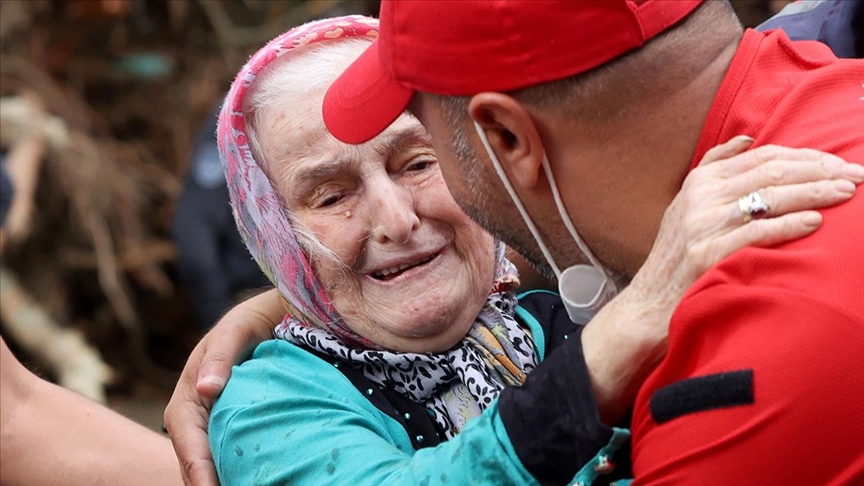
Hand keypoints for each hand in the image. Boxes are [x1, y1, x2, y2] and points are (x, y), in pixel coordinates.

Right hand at [164, 288, 284, 485]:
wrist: (263, 323)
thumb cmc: (246, 325)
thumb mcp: (233, 334)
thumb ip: (220, 359)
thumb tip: (205, 388)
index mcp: (186, 403)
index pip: (189, 448)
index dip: (200, 475)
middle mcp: (193, 423)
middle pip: (196, 468)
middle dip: (210, 485)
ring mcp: (211, 431)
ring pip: (211, 468)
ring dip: (224, 481)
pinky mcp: (228, 433)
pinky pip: (228, 460)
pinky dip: (236, 474)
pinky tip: (258, 479)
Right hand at [583, 137, 861, 422]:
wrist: (650, 301)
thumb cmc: (676, 255)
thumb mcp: (684, 203)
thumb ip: (713, 168)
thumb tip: (748, 138)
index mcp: (700, 181)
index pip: (763, 156)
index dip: (806, 156)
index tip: (839, 163)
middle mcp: (701, 198)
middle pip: (772, 173)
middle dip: (820, 171)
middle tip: (856, 176)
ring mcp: (703, 225)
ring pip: (770, 198)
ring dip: (814, 193)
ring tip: (846, 193)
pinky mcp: (708, 254)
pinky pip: (757, 233)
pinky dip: (789, 225)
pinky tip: (814, 221)